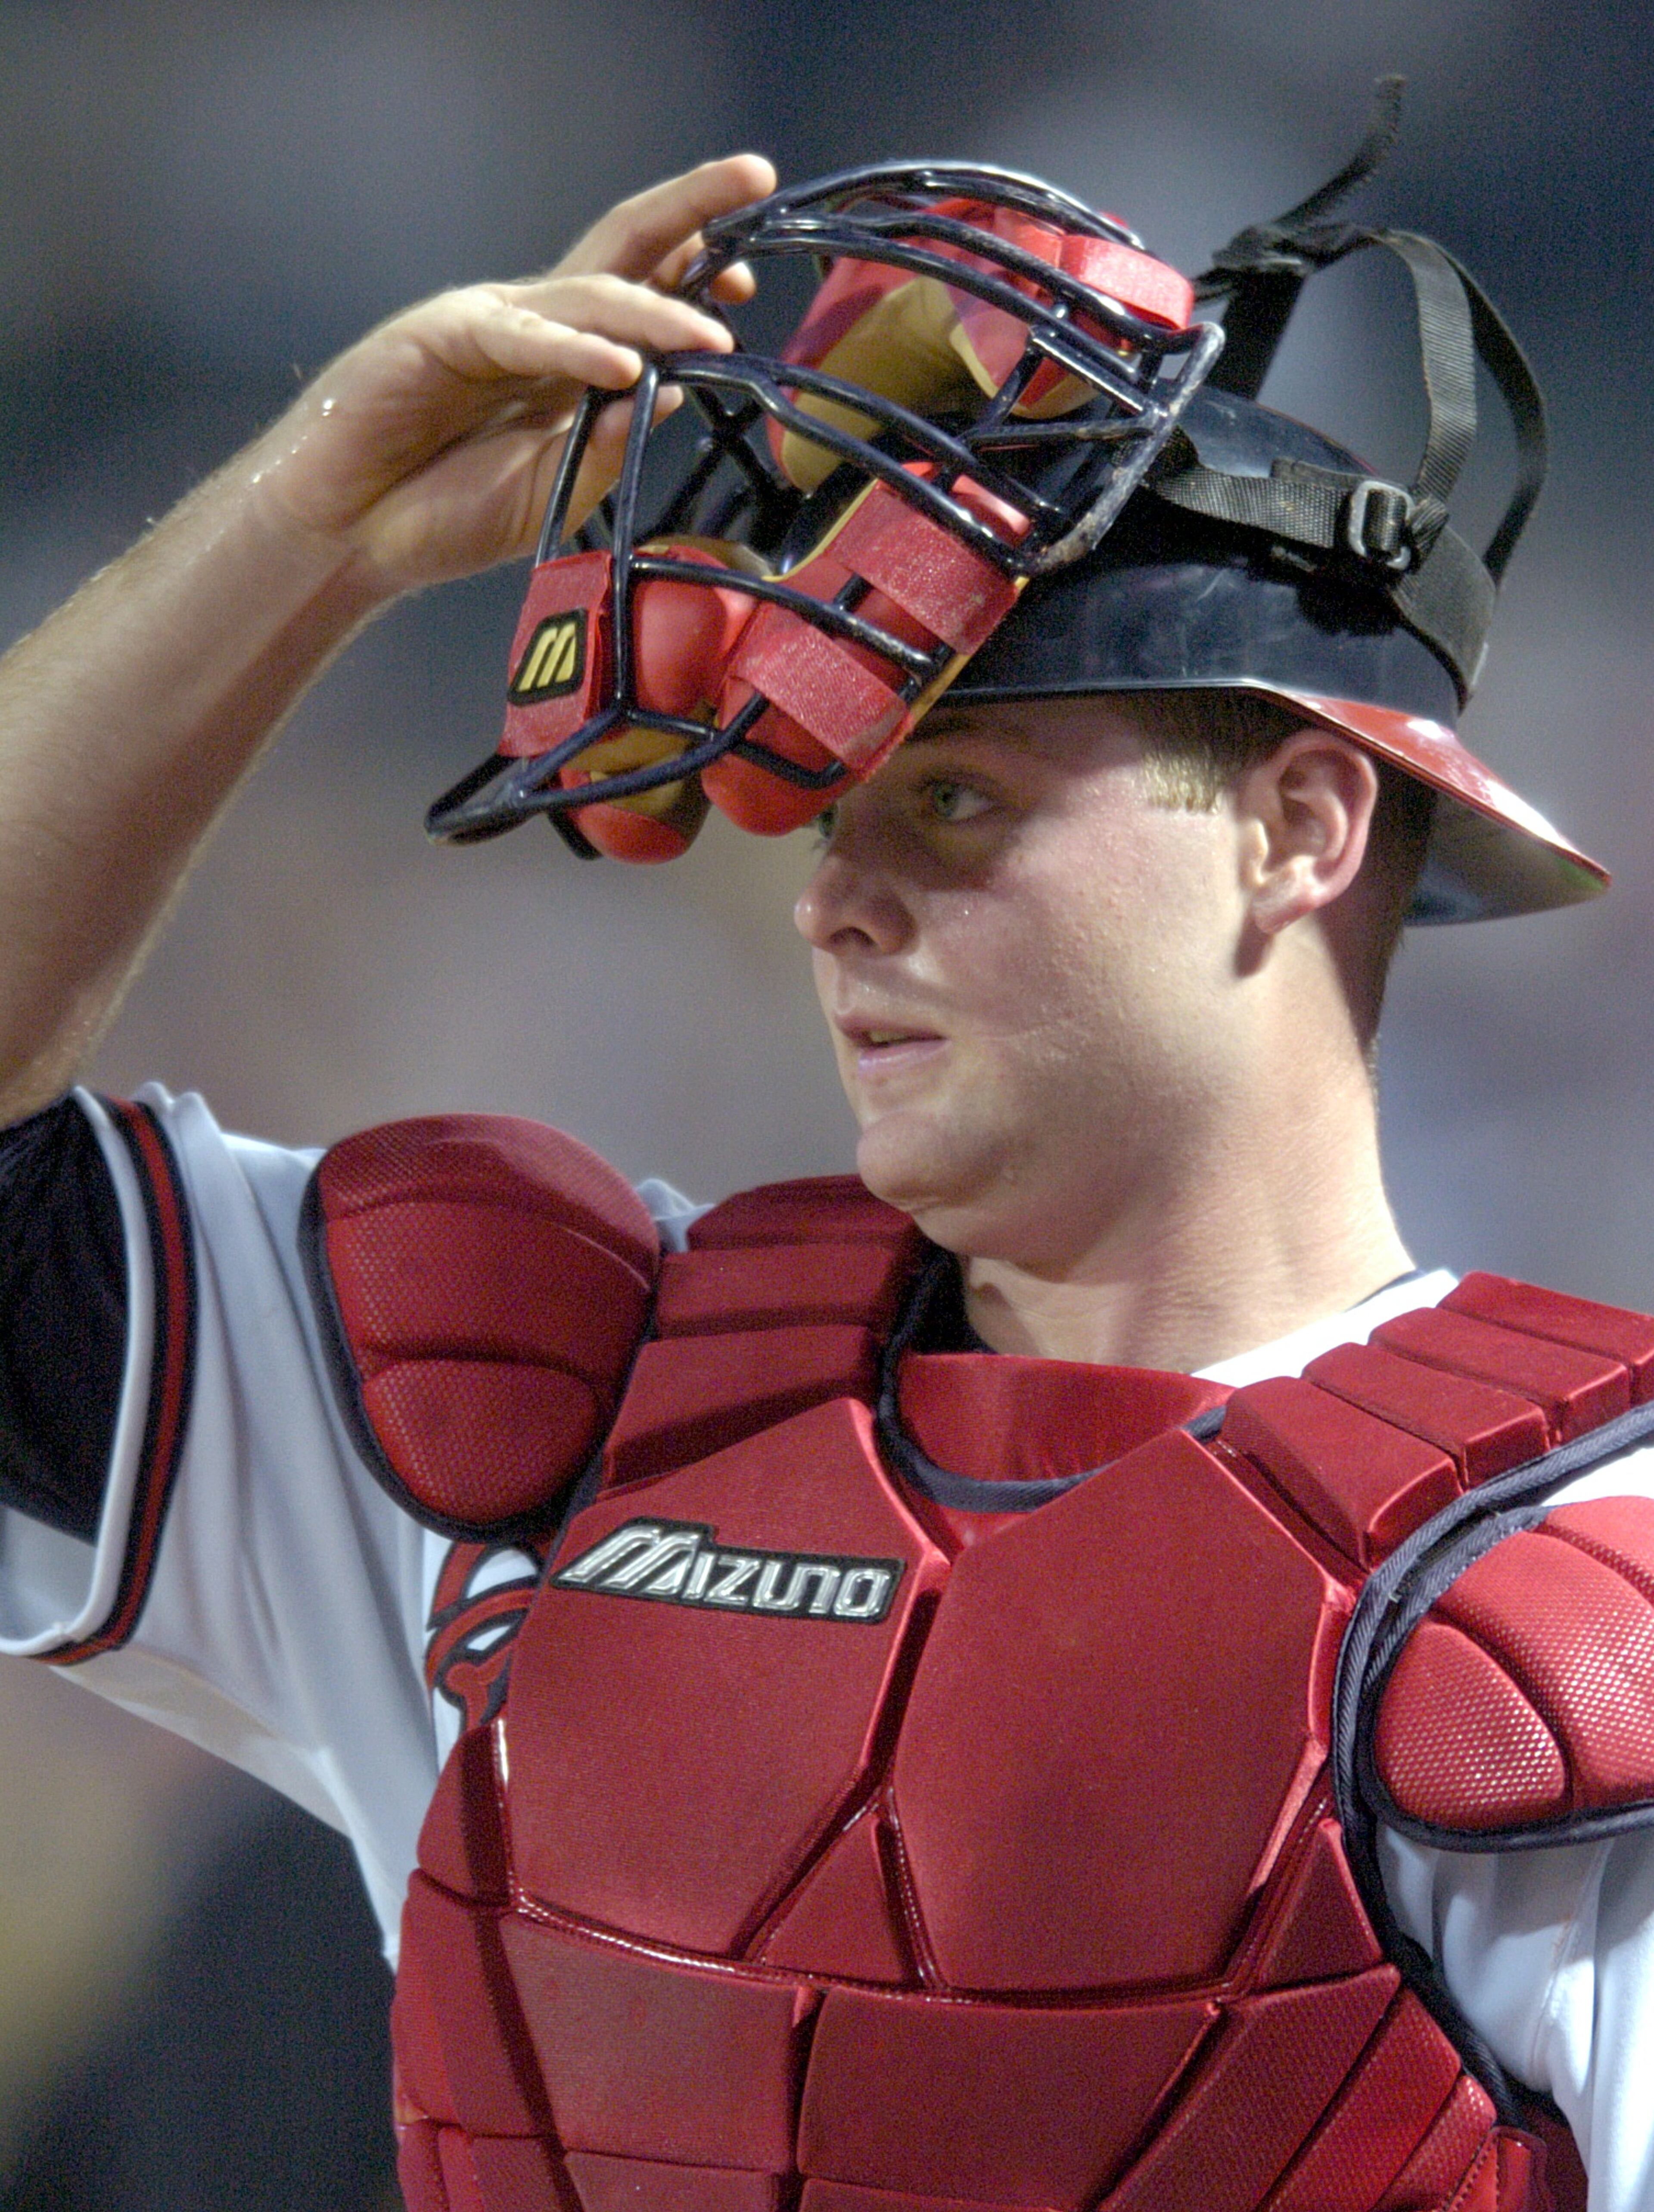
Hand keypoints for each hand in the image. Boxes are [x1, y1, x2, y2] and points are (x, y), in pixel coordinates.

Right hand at [244, 153, 776, 598]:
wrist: (351, 534)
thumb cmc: (443, 514)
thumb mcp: (549, 494)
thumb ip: (606, 452)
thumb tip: (673, 396)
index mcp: (567, 363)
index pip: (645, 296)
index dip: (697, 279)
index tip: (748, 289)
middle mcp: (538, 329)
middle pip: (627, 249)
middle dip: (693, 210)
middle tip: (755, 174)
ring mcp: (492, 325)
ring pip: (587, 295)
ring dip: (654, 313)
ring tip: (711, 336)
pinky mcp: (443, 335)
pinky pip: (522, 337)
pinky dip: (575, 352)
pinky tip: (622, 368)